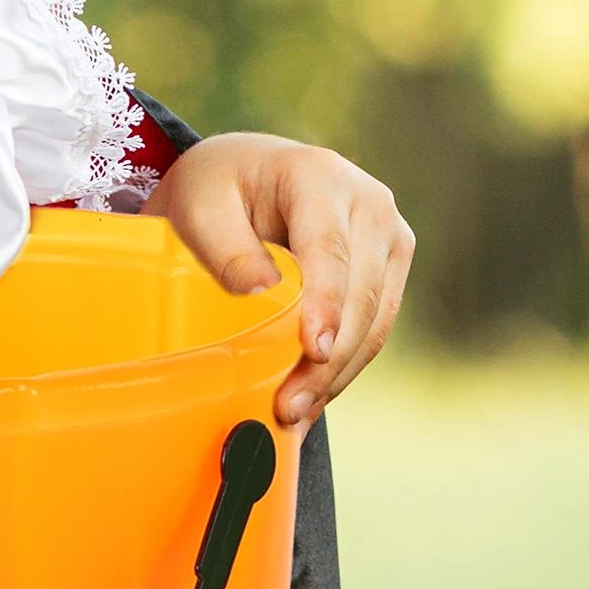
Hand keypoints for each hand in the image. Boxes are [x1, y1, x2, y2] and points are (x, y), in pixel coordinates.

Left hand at [141, 134, 414, 435]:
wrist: (243, 174)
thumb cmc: (217, 188)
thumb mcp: (200, 206)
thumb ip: (226, 246)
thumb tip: (261, 291)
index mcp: (320, 176)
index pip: (330, 250)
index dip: (326, 304)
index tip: (314, 350)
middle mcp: (368, 201)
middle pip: (360, 292)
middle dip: (328, 358)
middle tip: (289, 406)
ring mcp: (387, 235)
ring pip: (375, 318)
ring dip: (338, 371)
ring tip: (296, 413)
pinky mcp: (389, 267)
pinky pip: (375, 326)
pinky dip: (345, 365)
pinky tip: (313, 396)